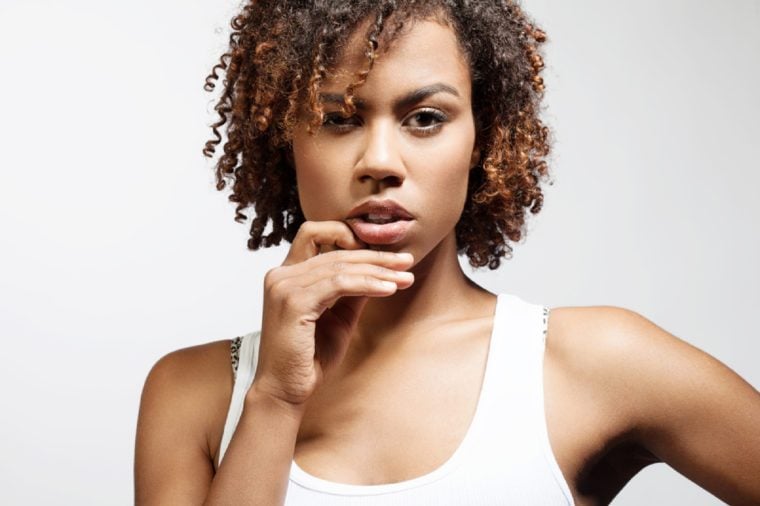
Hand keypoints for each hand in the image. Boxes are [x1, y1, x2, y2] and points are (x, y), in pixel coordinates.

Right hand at [251, 220, 414, 406]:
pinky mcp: (293, 301)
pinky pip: (338, 283)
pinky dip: (367, 284)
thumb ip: (352, 291)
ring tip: (404, 278)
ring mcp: (284, 286)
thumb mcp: (338, 317)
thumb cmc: (309, 357)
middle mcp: (280, 274)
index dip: (350, 237)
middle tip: (406, 262)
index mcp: (287, 274)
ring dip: (378, 270)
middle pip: (336, 251)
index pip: (317, 235)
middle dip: (376, 256)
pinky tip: (388, 289)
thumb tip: (379, 270)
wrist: (285, 390)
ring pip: (340, 264)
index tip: (384, 253)